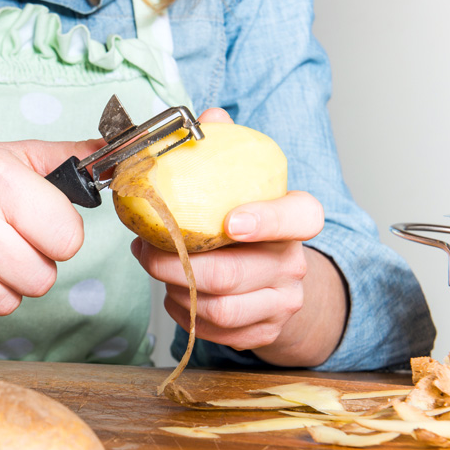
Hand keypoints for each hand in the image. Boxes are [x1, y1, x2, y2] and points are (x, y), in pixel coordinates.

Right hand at [0, 139, 103, 321]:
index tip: (36, 223)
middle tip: (6, 241)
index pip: (67, 237)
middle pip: (41, 278)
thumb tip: (121, 155)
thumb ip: (65, 159)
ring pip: (9, 303)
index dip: (59, 235)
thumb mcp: (6, 154)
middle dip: (32, 264)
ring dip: (3, 285)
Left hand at [129, 108, 343, 365]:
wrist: (278, 286)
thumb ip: (227, 151)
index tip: (231, 221)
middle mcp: (293, 264)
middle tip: (147, 249)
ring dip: (176, 290)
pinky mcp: (263, 331)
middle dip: (179, 264)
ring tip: (154, 268)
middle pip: (236, 273)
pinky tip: (173, 294)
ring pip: (221, 308)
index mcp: (294, 221)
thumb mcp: (245, 187)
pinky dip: (184, 313)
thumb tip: (209, 118)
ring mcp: (281, 302)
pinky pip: (216, 331)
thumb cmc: (250, 229)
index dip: (268, 219)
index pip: (302, 217)